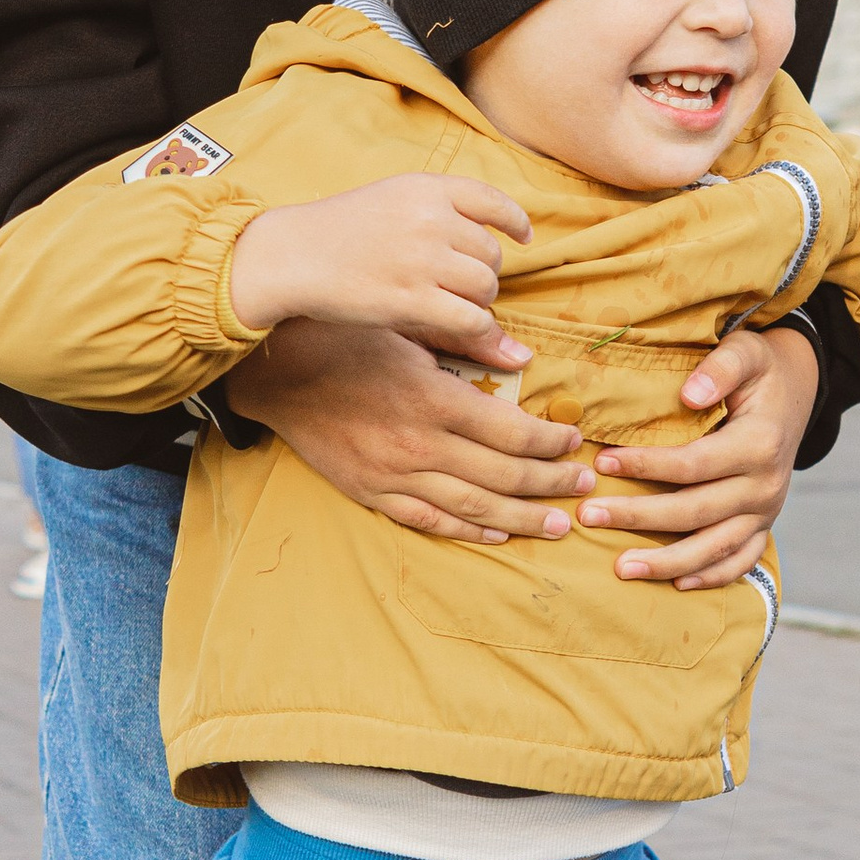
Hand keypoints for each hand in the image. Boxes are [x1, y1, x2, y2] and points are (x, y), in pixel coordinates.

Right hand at [226, 174, 534, 362]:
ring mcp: (423, 260)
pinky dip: (475, 328)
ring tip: (449, 303)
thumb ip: (437, 210)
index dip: (514, 221)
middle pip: (490, 253)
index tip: (522, 237)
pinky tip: (462, 327)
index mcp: (424, 188)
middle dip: (482, 273)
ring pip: (485, 287)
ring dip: (477, 301)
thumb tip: (501, 232)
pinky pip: (471, 319)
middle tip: (456, 285)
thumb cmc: (337, 231)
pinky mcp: (413, 299)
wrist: (291, 255)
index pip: (490, 200)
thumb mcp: (389, 198)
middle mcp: (430, 219)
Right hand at [229, 318, 591, 543]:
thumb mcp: (408, 324)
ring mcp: (394, 476)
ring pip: (475, 509)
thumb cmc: (345, 338)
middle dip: (551, 483)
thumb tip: (523, 358)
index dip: (550, 441)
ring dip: (524, 519)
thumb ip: (467, 341)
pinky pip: (431, 521)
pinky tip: (498, 535)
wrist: (277, 374)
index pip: (513, 433)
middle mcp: (419, 446)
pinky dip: (468, 532)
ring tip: (559, 525)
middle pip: (504, 477)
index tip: (573, 438)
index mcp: (434, 400)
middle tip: (582, 484)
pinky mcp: (372, 493)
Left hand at [577, 320, 818, 590]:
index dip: (647, 466)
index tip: (602, 461)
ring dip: (667, 563)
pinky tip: (676, 584)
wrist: (798, 394)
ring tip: (621, 568)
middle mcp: (766, 485)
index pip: (693, 464)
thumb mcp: (748, 352)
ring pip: (714, 547)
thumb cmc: (760, 372)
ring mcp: (766, 511)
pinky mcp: (764, 526)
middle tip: (589, 515)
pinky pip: (740, 561)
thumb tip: (690, 394)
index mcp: (759, 444)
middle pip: (694, 511)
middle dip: (638, 517)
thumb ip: (722, 367)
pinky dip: (711, 577)